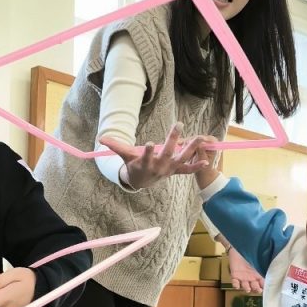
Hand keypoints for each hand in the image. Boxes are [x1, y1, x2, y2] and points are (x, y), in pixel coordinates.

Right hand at [101, 127, 215, 189]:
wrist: (141, 181)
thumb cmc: (133, 164)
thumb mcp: (124, 156)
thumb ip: (114, 146)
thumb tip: (100, 138)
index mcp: (145, 162)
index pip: (146, 156)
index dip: (147, 150)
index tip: (149, 143)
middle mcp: (158, 166)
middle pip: (166, 153)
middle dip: (172, 140)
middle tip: (178, 125)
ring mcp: (168, 169)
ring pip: (181, 159)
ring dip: (190, 149)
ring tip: (199, 138)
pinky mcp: (175, 171)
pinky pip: (187, 170)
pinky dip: (196, 166)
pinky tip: (206, 160)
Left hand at [227, 248, 263, 292]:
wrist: (240, 246)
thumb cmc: (253, 252)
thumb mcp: (262, 258)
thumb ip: (267, 263)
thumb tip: (277, 267)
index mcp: (260, 275)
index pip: (264, 284)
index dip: (266, 287)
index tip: (267, 288)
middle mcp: (252, 278)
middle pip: (255, 288)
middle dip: (257, 289)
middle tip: (258, 289)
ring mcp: (244, 278)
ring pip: (246, 287)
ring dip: (247, 289)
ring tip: (248, 289)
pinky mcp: (235, 276)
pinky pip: (235, 283)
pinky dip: (236, 285)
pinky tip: (237, 286)